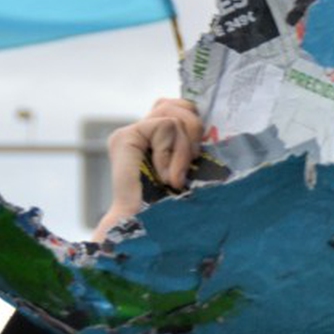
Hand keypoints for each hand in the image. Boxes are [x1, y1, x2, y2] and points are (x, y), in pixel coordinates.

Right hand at [93, 98, 201, 241]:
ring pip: (173, 115)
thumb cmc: (176, 206)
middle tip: (192, 161)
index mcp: (155, 139)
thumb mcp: (192, 167)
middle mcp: (140, 133)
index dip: (195, 121)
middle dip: (194, 129)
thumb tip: (208, 120)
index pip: (178, 106)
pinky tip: (168, 177)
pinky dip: (174, 153)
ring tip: (177, 176)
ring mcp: (130, 134)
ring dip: (185, 148)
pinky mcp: (124, 138)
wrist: (152, 229)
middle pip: (177, 104)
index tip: (199, 153)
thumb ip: (193, 142)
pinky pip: (165, 126)